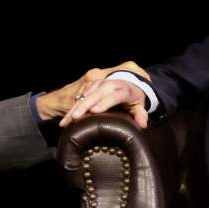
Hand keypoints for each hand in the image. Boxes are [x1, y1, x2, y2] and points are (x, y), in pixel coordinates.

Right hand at [35, 61, 149, 121]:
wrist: (127, 82)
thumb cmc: (132, 98)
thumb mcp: (139, 106)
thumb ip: (141, 114)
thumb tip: (142, 124)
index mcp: (123, 90)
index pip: (113, 95)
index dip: (104, 102)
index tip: (94, 111)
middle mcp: (109, 84)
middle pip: (95, 95)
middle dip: (84, 106)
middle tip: (75, 117)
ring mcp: (98, 84)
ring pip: (85, 96)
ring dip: (74, 108)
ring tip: (66, 121)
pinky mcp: (91, 86)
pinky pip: (80, 96)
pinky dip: (73, 107)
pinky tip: (66, 118)